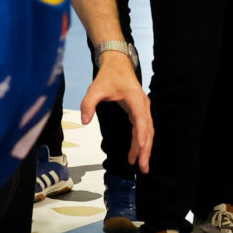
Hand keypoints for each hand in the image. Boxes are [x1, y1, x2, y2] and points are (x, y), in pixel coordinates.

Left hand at [80, 54, 151, 172]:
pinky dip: (141, 142)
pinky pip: (143, 129)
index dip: (141, 134)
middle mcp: (143, 105)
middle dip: (145, 149)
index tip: (140, 147)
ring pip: (147, 132)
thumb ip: (88, 104)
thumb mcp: (95, 88)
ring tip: (141, 166)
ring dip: (145, 149)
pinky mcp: (140, 112)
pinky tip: (137, 153)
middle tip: (143, 168)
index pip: (140, 118)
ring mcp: (144, 109)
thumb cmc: (108, 76)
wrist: (118, 64)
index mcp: (135, 98)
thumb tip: (84, 121)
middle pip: (147, 130)